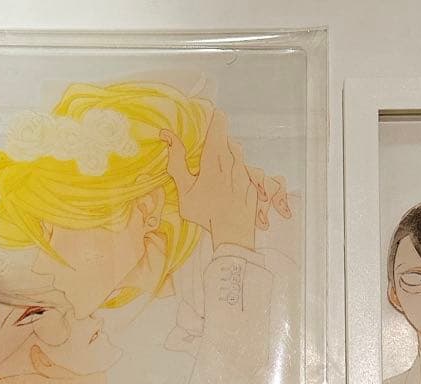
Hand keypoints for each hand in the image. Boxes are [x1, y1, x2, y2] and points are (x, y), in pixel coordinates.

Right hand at [161, 110, 290, 250]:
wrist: (233, 234)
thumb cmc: (206, 212)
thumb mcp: (185, 190)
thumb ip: (177, 162)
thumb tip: (168, 136)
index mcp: (214, 160)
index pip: (217, 129)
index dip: (215, 118)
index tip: (212, 112)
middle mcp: (233, 162)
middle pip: (227, 140)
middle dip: (219, 137)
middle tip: (208, 142)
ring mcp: (245, 173)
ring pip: (237, 153)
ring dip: (228, 152)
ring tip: (217, 163)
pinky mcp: (252, 185)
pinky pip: (245, 170)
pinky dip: (237, 169)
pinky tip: (229, 181)